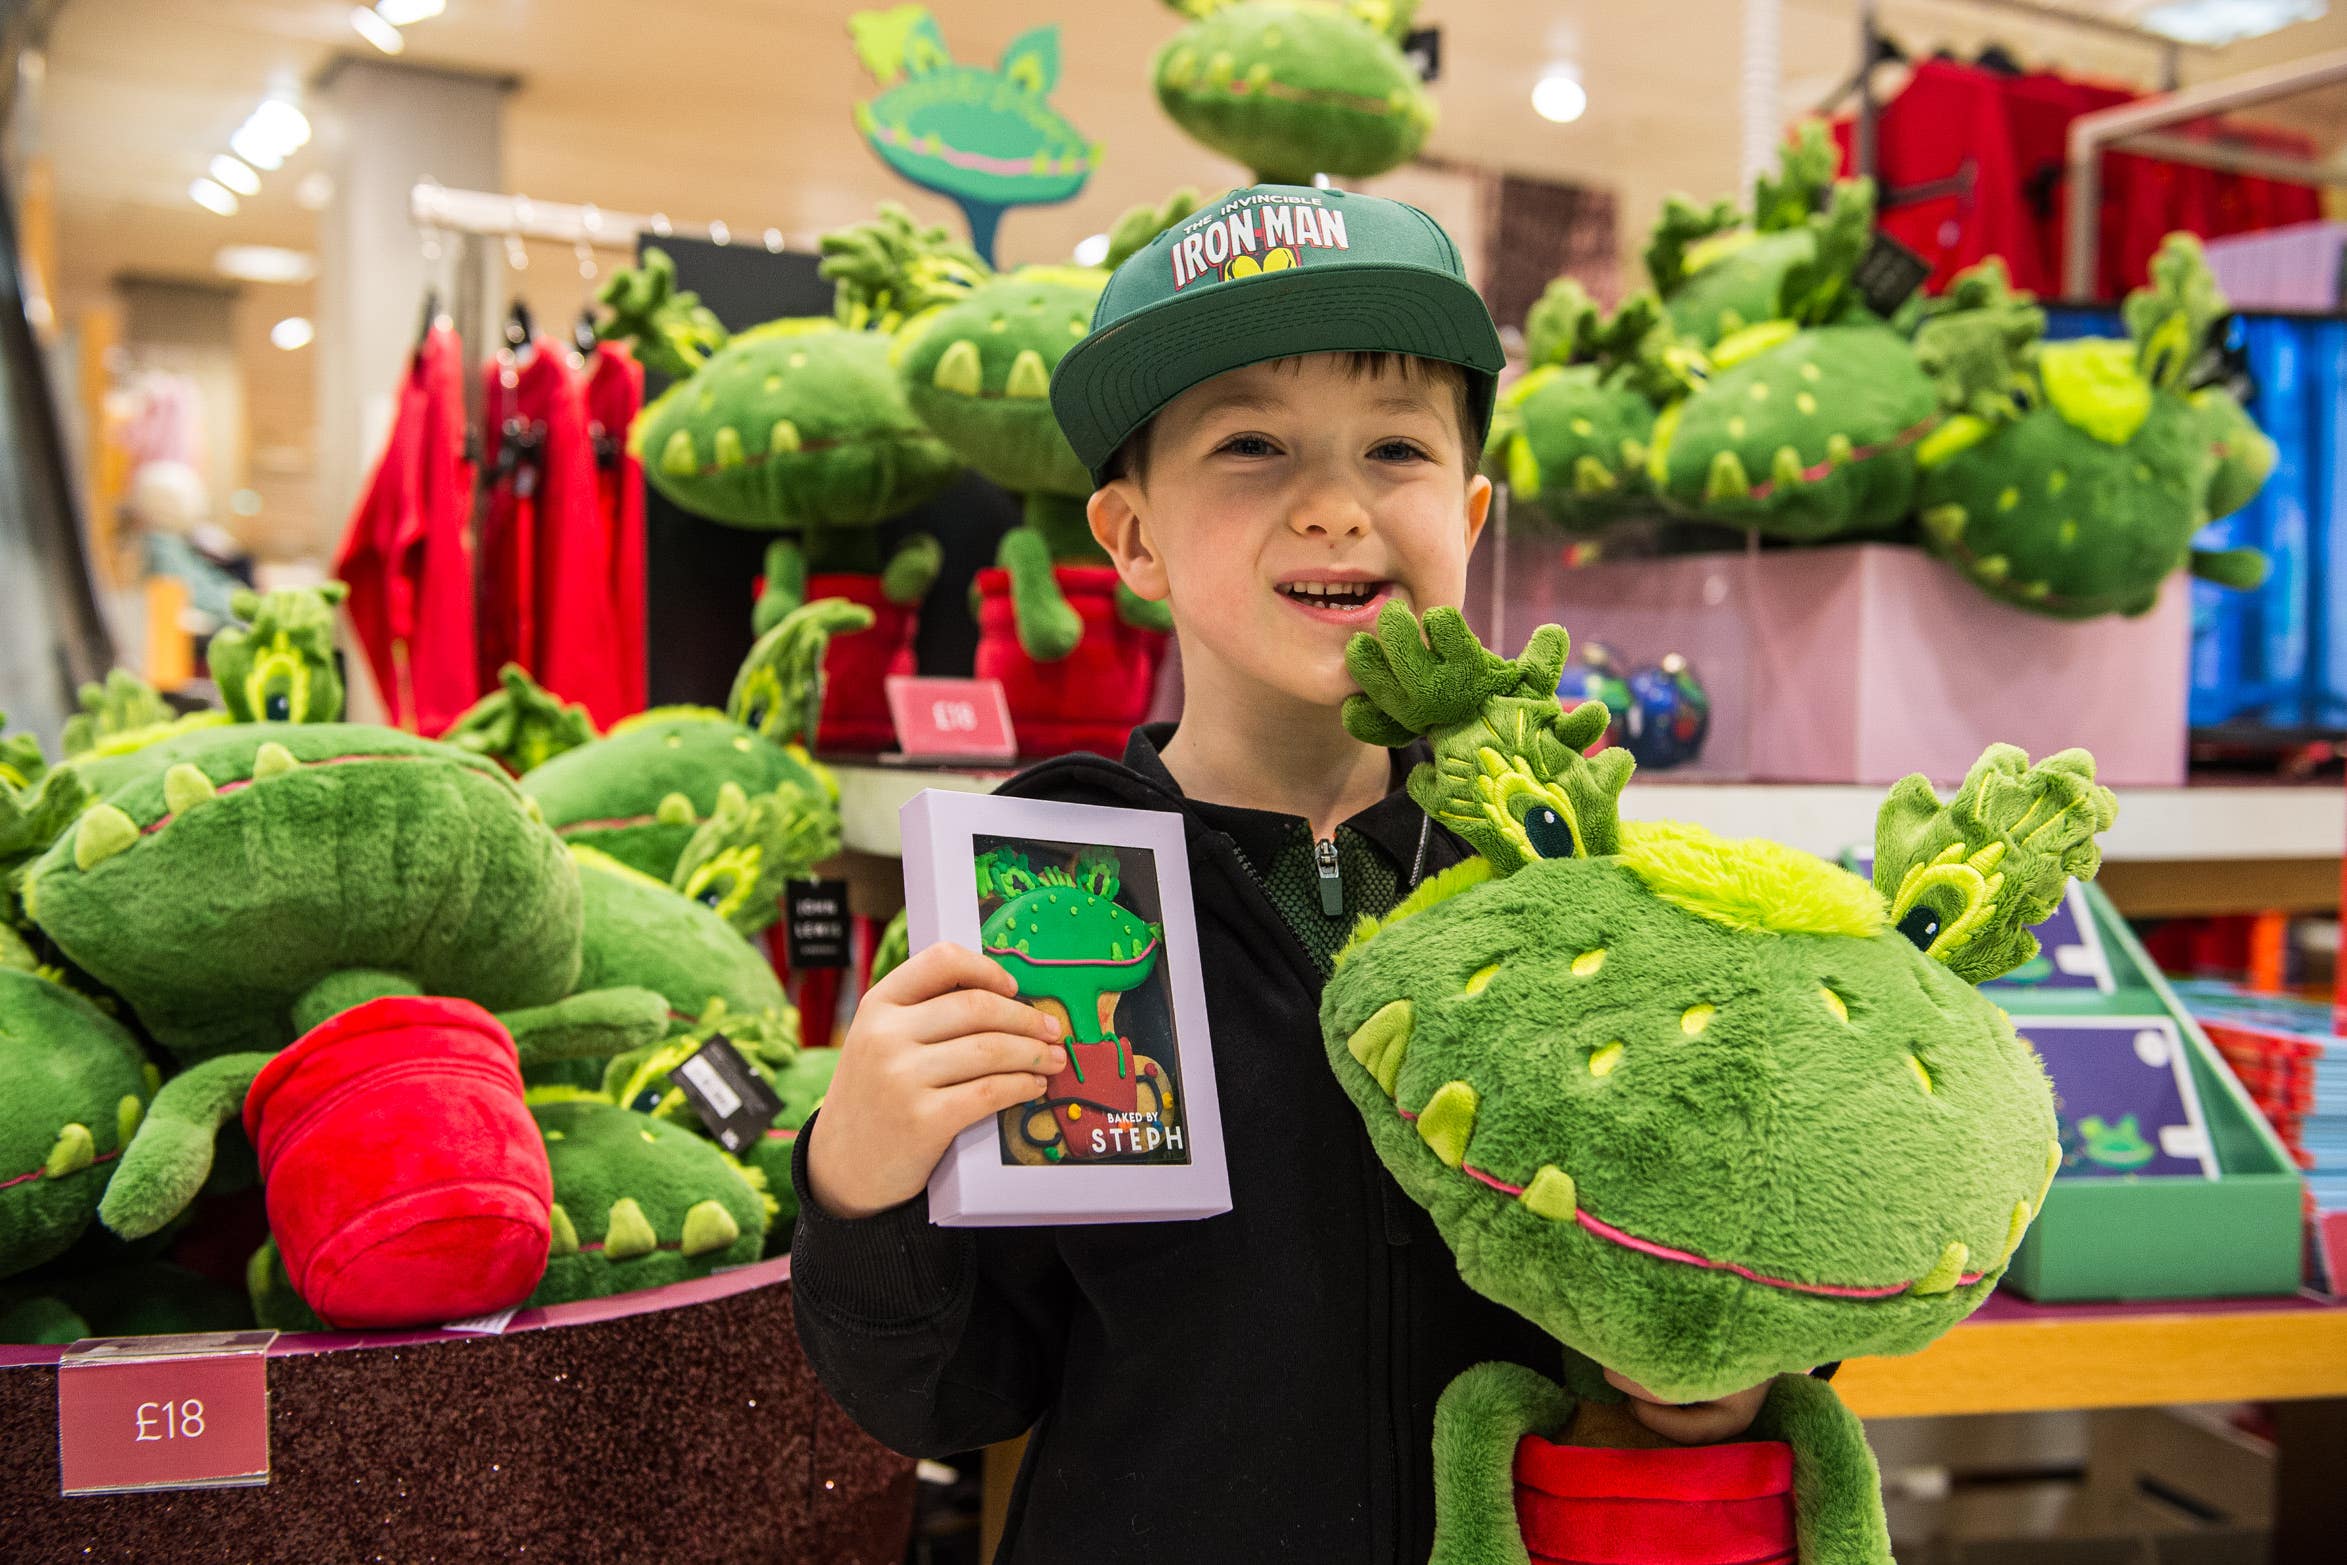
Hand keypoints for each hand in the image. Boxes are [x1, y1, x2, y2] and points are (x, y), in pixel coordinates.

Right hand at [805, 941, 1068, 1219]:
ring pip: (991, 1050)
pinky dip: (1022, 1085)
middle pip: (978, 1007)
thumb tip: (1005, 997)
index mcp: (877, 1005)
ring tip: (1054, 1059)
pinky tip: (1033, 1086)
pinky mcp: (923, 1120)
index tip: (1014, 987)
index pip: (940, 961)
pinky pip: (990, 1091)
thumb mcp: (879, 1042)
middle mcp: (885, 1035)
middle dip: (1027, 1018)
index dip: (986, 969)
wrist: (842, 1168)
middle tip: (1054, 1030)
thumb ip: (922, 1015)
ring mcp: (901, 1078)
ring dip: (1034, 1054)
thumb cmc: (875, 1097)